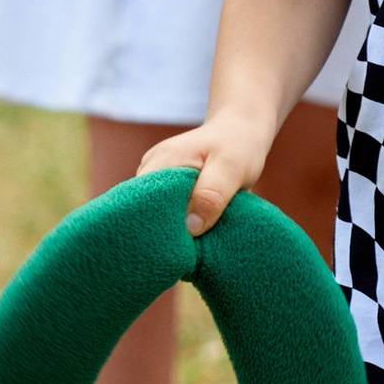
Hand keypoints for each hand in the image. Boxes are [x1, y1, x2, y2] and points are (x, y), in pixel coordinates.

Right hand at [140, 109, 272, 238]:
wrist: (241, 131)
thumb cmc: (238, 147)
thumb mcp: (231, 169)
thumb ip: (211, 195)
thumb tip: (191, 228)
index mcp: (161, 162)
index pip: (142, 202)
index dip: (154, 226)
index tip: (172, 248)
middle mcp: (152, 169)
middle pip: (146, 210)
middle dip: (164, 231)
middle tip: (186, 252)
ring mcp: (158, 177)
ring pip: (157, 212)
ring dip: (173, 228)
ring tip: (190, 246)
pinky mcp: (168, 186)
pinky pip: (168, 209)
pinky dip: (180, 222)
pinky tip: (193, 234)